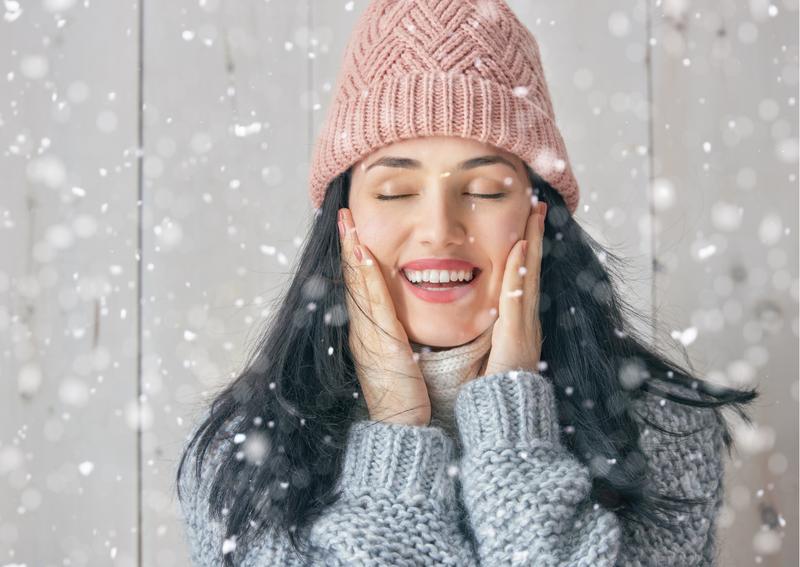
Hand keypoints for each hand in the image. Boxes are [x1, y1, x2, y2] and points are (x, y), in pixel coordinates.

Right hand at [338, 208, 430, 426]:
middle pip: (354, 280)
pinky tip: (365, 255)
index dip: (356, 257)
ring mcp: (366, 336)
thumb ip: (400, 337)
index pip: (362, 286)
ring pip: (358, 286)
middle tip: (344, 215)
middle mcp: (363, 330)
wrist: (401, 429)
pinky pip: (372, 303)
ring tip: (348, 223)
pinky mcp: (379, 343)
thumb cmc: (407, 398)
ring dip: (353, 253)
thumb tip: (405, 323)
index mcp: (371, 332)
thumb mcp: (402, 360)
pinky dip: (366, 277)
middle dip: (349, 246)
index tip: (355, 230)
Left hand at [477, 199, 545, 378]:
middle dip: (534, 236)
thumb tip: (461, 306)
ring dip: (532, 243)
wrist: (500, 422)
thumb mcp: (479, 353)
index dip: (522, 249)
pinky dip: (520, 271)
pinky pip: (517, 298)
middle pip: (528, 270)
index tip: (523, 220)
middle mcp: (523, 323)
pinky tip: (520, 247)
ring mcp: (524, 329)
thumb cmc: (484, 392)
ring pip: (527, 277)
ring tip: (535, 213)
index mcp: (513, 325)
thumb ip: (479, 330)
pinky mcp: (518, 339)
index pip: (517, 278)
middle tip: (537, 204)